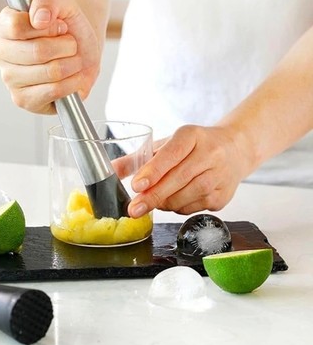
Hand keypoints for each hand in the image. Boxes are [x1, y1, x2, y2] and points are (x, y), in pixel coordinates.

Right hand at [0, 0, 100, 113]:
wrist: (82, 51)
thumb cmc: (67, 28)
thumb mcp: (64, 4)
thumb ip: (49, 1)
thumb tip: (38, 18)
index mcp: (0, 26)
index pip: (17, 26)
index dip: (48, 27)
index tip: (59, 26)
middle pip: (38, 51)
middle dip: (66, 46)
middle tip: (70, 44)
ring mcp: (9, 79)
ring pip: (51, 71)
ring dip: (73, 63)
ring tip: (72, 60)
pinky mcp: (23, 100)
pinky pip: (55, 91)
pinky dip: (73, 83)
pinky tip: (71, 78)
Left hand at [127, 124, 250, 215]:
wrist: (234, 150)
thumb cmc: (194, 147)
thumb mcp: (167, 144)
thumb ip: (137, 158)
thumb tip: (110, 169)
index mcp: (192, 135)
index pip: (172, 154)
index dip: (153, 171)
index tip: (136, 184)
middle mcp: (210, 154)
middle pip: (178, 179)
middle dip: (152, 196)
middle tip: (134, 208)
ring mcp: (219, 176)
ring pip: (185, 197)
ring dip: (164, 203)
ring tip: (155, 200)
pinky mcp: (222, 197)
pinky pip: (192, 208)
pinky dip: (177, 208)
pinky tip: (174, 199)